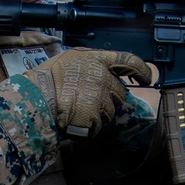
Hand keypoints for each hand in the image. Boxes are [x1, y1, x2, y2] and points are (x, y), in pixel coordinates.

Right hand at [25, 48, 151, 136]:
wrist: (36, 98)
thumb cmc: (48, 78)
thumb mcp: (71, 59)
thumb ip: (91, 64)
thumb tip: (103, 70)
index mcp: (97, 59)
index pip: (129, 61)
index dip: (141, 70)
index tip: (147, 77)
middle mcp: (103, 76)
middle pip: (120, 92)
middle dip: (108, 97)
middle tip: (86, 98)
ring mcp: (101, 97)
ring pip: (110, 110)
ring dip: (98, 112)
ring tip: (77, 108)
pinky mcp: (97, 115)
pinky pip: (100, 124)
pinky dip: (90, 125)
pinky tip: (75, 118)